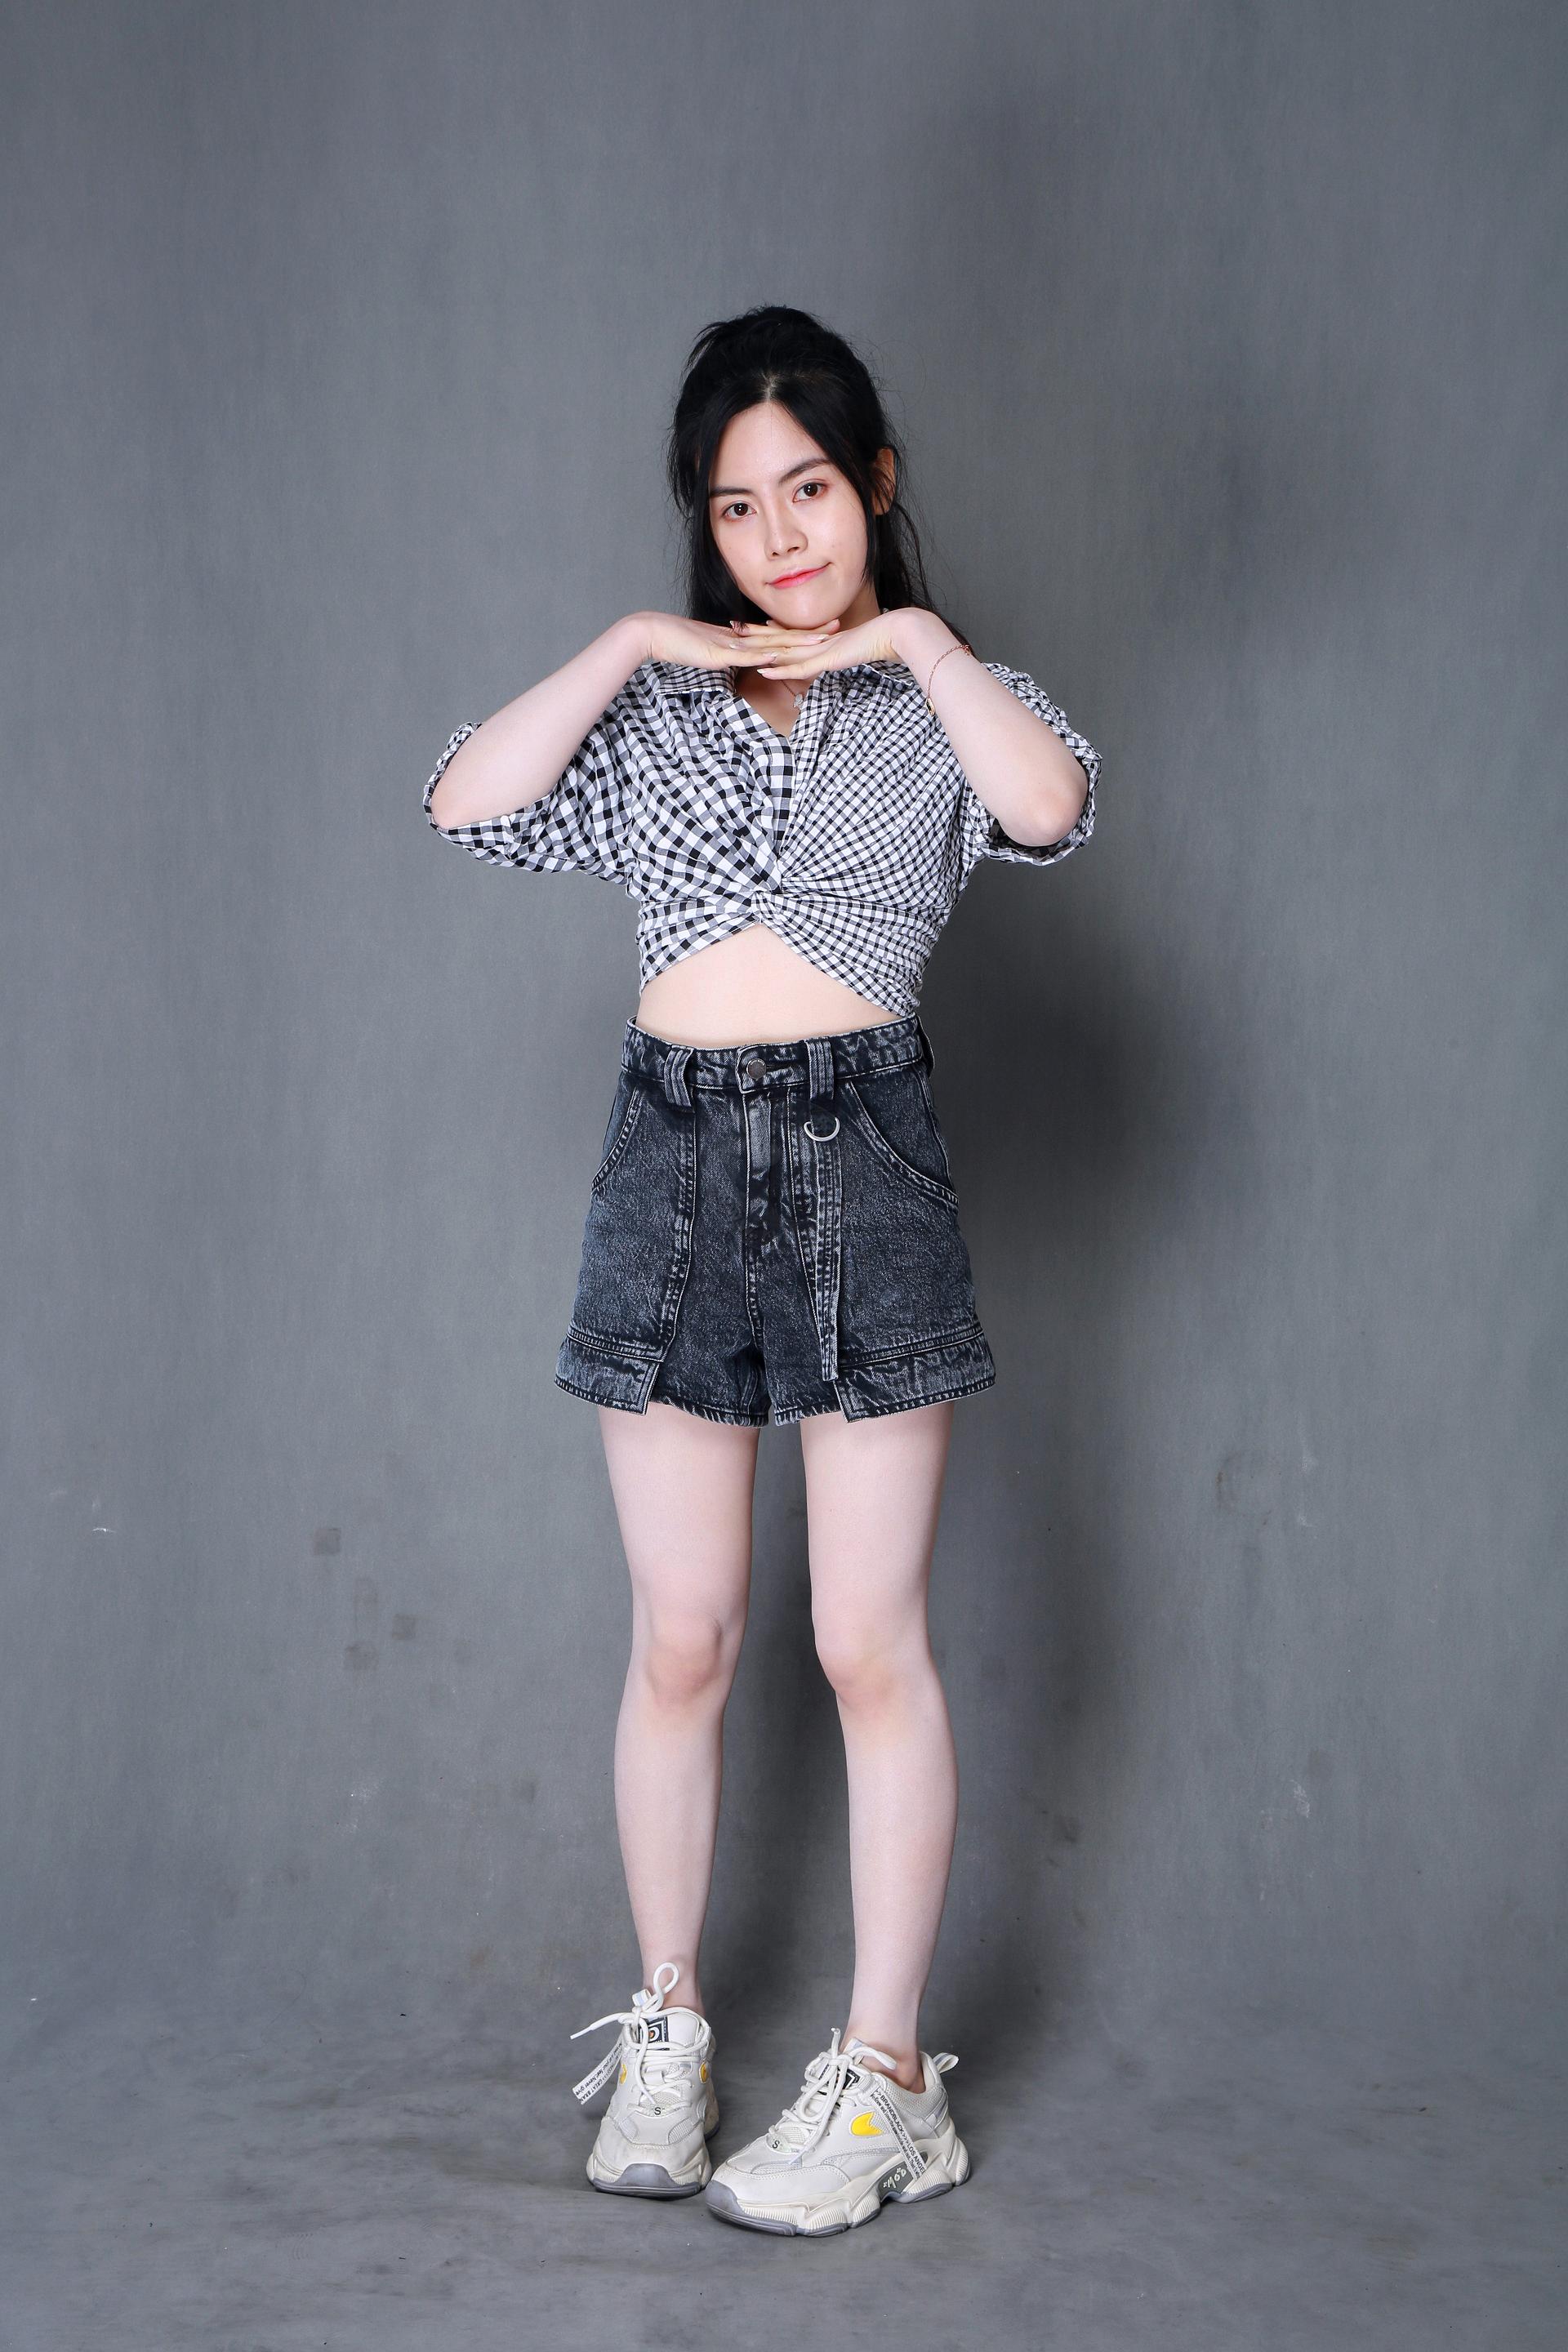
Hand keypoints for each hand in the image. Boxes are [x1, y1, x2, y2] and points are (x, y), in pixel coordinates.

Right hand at [632, 610, 839, 670]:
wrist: (654, 634)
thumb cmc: (677, 644)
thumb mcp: (709, 654)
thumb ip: (726, 657)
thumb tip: (739, 663)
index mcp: (740, 639)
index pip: (776, 636)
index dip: (799, 633)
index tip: (822, 630)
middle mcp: (740, 639)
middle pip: (781, 636)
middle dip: (809, 633)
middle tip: (836, 627)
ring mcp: (730, 645)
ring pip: (769, 643)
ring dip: (794, 642)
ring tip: (819, 640)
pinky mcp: (717, 653)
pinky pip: (743, 655)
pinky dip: (761, 655)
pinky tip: (778, 654)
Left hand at [744, 605, 952, 683]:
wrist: (896, 633)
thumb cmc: (883, 639)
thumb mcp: (858, 649)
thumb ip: (846, 652)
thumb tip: (842, 654)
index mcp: (822, 639)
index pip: (790, 635)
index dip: (770, 630)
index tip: (752, 626)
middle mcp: (817, 642)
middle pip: (780, 638)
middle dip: (754, 634)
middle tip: (732, 627)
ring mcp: (820, 650)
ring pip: (783, 650)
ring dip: (759, 649)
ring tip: (736, 645)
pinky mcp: (827, 659)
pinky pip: (798, 667)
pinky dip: (780, 668)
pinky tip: (762, 668)